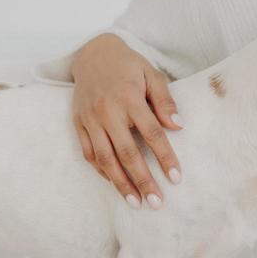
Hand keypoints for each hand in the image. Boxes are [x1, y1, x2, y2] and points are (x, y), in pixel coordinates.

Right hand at [70, 34, 184, 208]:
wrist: (92, 54)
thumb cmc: (129, 66)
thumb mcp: (152, 75)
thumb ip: (165, 101)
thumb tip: (178, 127)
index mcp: (129, 98)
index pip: (151, 134)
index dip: (165, 157)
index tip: (176, 177)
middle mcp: (107, 112)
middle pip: (127, 153)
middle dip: (143, 180)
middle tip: (156, 202)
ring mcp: (90, 120)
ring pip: (105, 159)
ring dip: (121, 183)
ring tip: (136, 203)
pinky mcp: (78, 124)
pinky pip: (89, 154)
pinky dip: (102, 171)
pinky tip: (115, 184)